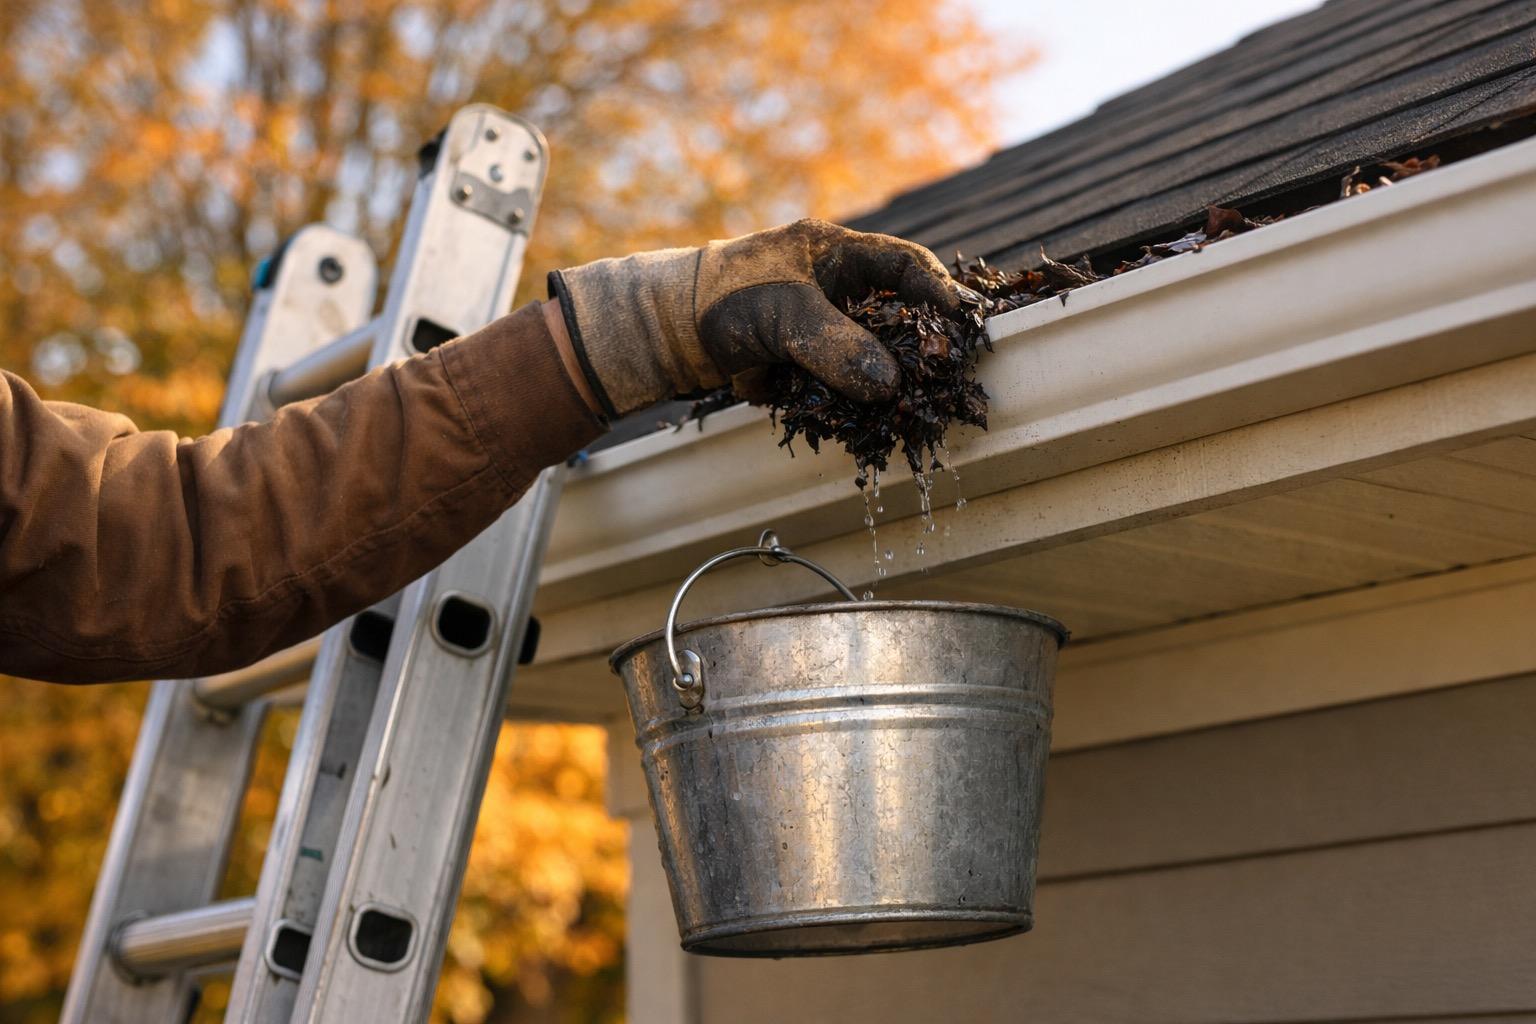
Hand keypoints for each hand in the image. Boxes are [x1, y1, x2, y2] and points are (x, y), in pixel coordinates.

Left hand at [548, 219, 966, 417]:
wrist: (662, 336)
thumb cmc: (720, 301)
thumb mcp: (785, 318)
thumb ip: (838, 347)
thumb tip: (891, 387)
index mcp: (833, 254)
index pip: (904, 264)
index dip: (938, 291)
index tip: (964, 323)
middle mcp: (832, 289)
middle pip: (896, 316)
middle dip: (919, 349)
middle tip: (944, 376)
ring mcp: (818, 329)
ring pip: (871, 358)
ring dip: (885, 384)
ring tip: (908, 409)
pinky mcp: (803, 365)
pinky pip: (841, 385)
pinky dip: (851, 404)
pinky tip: (861, 423)